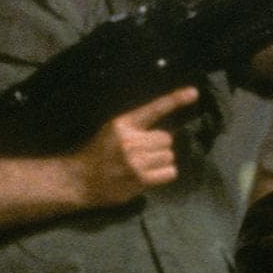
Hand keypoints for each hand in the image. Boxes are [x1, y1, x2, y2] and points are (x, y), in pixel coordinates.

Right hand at [71, 86, 198, 206]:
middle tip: (144, 152)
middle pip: (167, 138)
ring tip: (144, 165)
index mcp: (123, 124)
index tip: (194, 93)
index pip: (154, 109)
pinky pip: (169, 172)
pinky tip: (149, 175)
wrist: (79, 180)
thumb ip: (137, 126)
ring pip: (169, 155)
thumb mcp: (112, 130)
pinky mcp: (140, 180)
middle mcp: (130, 141)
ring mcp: (135, 162)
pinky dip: (163, 174)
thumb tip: (167, 129)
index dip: (175, 99)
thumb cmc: (98, 153)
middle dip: (159, 145)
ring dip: (161, 160)